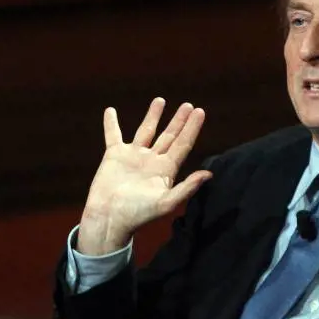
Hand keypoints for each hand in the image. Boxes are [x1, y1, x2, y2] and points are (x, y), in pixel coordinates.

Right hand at [77, 98, 211, 254]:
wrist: (110, 219)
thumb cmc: (138, 214)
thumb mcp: (166, 202)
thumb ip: (187, 187)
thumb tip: (209, 174)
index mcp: (166, 169)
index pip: (183, 144)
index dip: (192, 128)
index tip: (200, 112)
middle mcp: (153, 160)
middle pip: (169, 135)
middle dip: (179, 120)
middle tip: (189, 105)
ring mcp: (134, 156)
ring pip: (146, 131)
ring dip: (153, 116)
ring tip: (160, 100)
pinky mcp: (115, 156)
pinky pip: (113, 135)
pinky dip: (111, 123)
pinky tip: (111, 111)